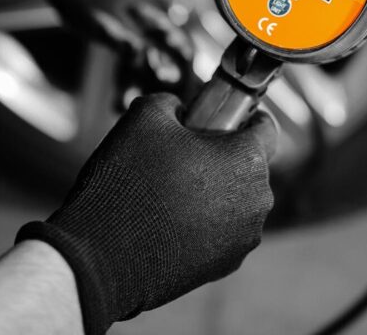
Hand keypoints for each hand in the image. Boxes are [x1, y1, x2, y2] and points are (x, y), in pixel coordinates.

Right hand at [16, 93, 275, 333]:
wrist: (99, 256)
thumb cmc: (127, 180)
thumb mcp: (145, 115)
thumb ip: (174, 102)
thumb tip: (182, 113)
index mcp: (248, 161)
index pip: (266, 127)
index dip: (245, 115)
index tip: (222, 116)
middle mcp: (257, 203)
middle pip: (250, 164)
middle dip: (223, 154)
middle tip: (182, 152)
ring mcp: (242, 239)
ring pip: (237, 197)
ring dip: (214, 188)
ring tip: (169, 187)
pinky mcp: (224, 265)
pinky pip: (224, 228)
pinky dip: (205, 218)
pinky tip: (168, 217)